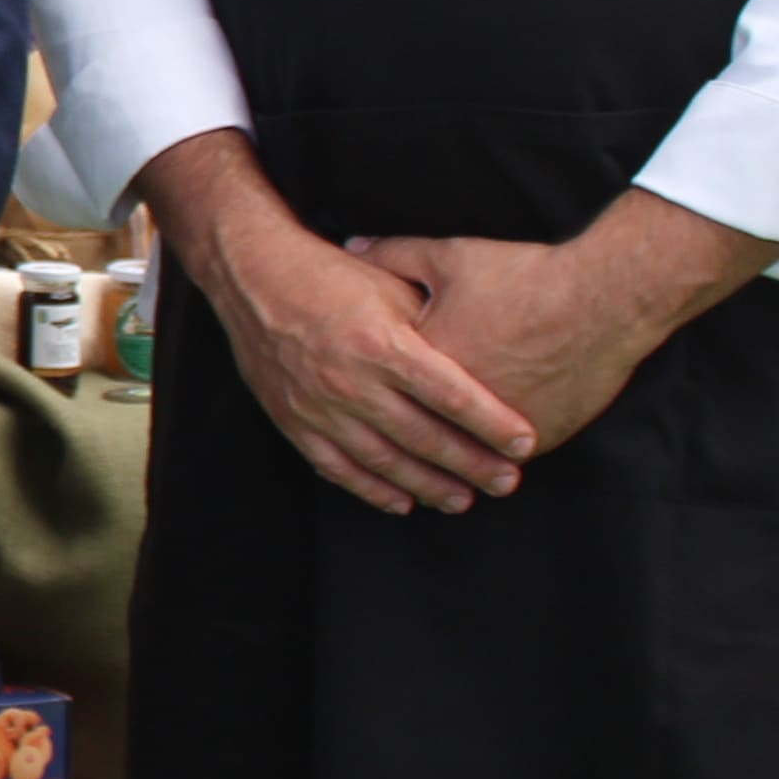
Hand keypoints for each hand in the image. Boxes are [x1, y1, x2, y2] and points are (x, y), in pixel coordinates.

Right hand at [138, 130, 532, 515]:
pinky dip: (371, 489)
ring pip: (384, 461)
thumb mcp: (390, 286)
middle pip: (424, 436)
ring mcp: (319, 406)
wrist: (253, 277)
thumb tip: (482, 356)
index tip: (525, 443)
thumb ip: (433, 325)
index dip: (492, 424)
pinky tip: (402, 502)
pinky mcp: (294, 420)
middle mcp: (350, 381)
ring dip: (428, 485)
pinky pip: (338, 467)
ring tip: (463, 499)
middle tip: (507, 482)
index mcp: (381, 343)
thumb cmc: (331, 276)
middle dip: (472, 464)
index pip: (451, 395)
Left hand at [347, 191, 778, 464]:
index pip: (383, 389)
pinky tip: (488, 464)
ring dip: (450, 469)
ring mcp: (498, 427)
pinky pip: (506, 457)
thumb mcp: (449, 257)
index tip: (353, 403)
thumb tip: (352, 245)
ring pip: (462, 457)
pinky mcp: (540, 436)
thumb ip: (394, 256)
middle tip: (387, 465)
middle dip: (399, 451)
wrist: (603, 299)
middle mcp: (456, 405)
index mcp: (423, 362)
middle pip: (416, 436)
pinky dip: (495, 458)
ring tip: (443, 486)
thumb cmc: (522, 275)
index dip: (371, 392)